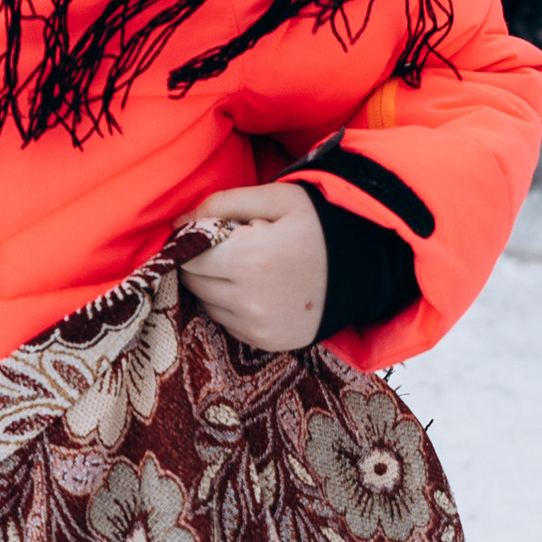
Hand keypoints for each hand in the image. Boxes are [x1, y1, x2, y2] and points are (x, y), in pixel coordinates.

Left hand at [179, 187, 328, 349]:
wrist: (363, 268)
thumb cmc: (317, 226)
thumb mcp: (275, 198)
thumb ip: (220, 204)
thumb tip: (178, 222)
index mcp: (248, 259)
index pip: (188, 256)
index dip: (191, 242)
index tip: (206, 234)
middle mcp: (249, 300)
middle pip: (194, 282)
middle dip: (202, 264)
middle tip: (230, 249)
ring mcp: (258, 327)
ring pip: (208, 305)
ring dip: (216, 287)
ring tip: (247, 269)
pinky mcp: (266, 342)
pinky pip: (228, 324)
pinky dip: (233, 307)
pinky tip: (259, 290)